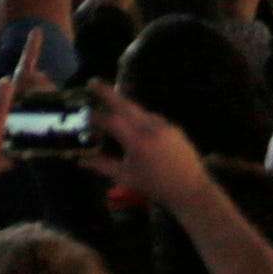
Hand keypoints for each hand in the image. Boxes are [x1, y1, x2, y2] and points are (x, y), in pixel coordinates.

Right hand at [83, 82, 210, 211]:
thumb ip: (102, 166)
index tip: (84, 116)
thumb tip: (80, 160)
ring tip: (112, 105)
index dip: (95, 117)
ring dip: (124, 106)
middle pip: (125, 104)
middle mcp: (150, 128)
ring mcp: (164, 126)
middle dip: (107, 93)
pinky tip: (135, 124)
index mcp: (137, 141)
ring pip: (139, 110)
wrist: (192, 190)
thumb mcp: (126, 177)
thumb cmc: (156, 186)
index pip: (110, 121)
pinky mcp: (174, 128)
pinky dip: (139, 117)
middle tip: (93, 82)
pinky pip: (152, 117)